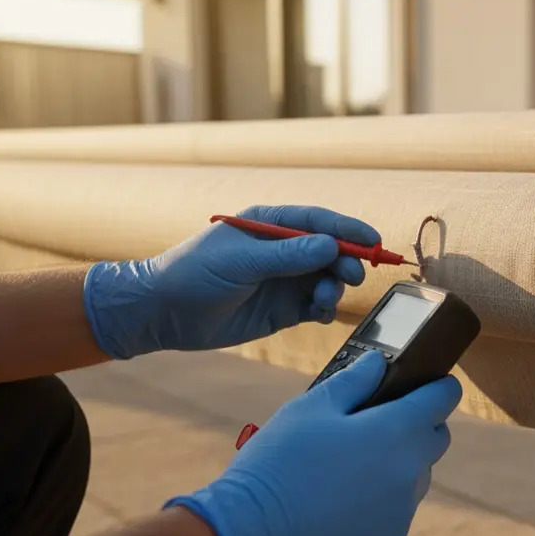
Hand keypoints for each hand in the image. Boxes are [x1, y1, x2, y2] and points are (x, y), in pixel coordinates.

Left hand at [83, 205, 381, 358]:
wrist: (162, 314)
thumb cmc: (193, 274)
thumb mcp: (239, 261)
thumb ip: (287, 255)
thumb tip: (330, 246)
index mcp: (270, 225)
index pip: (318, 221)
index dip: (347, 229)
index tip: (372, 240)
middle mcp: (283, 250)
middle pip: (331, 250)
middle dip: (346, 261)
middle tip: (353, 276)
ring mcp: (285, 280)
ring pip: (328, 279)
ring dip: (335, 288)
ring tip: (324, 300)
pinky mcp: (284, 309)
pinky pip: (318, 305)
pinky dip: (326, 309)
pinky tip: (320, 314)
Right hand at [166, 351, 461, 535]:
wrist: (253, 533)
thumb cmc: (280, 461)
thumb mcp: (310, 406)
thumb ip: (354, 381)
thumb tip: (378, 363)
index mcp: (398, 430)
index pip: (443, 398)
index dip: (439, 386)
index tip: (430, 383)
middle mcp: (412, 471)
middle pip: (436, 438)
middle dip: (419, 425)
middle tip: (380, 420)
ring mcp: (403, 509)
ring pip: (417, 476)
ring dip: (400, 463)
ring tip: (353, 462)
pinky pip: (398, 508)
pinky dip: (383, 498)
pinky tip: (343, 496)